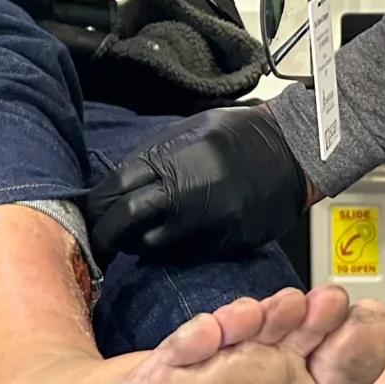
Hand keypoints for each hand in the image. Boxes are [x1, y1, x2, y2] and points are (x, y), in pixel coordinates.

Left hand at [84, 105, 309, 265]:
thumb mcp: (189, 130)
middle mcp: (186, 190)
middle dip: (106, 233)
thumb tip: (120, 182)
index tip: (91, 212)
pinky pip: (184, 254)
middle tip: (99, 238)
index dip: (98, 205)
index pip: (117, 189)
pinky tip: (169, 239)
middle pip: (127, 221)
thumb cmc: (241, 135)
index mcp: (173, 156)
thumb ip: (154, 157)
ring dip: (137, 243)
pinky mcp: (224, 241)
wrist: (294, 151)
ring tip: (133, 238)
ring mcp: (206, 220)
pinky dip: (170, 250)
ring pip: (153, 245)